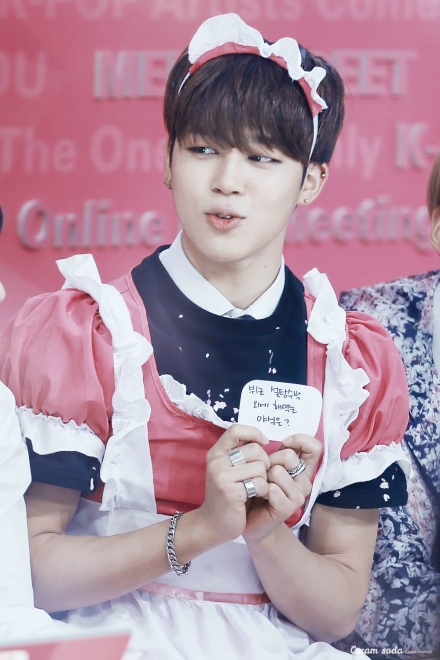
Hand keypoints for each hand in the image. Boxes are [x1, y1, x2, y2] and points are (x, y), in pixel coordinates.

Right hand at [197, 424, 269, 544]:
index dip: (254, 433)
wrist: (213, 524)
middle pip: (256, 450)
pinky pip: (260, 484)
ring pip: (260, 467)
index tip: (264, 443)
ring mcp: (222, 477)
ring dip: (264, 479)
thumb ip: (240, 454)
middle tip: (260, 476)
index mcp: (216, 453)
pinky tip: (256, 497)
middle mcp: (216, 462)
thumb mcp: (227, 469)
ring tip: (255, 489)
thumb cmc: (227, 495)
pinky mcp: (231, 492)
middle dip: (265, 463)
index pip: (236, 430)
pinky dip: (263, 491)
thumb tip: (263, 440)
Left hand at [243, 433, 321, 542]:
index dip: (300, 440)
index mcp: (303, 469)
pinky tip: (258, 495)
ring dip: (263, 476)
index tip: (284, 443)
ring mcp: (299, 496)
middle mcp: (305, 482)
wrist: (251, 519)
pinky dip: (260, 489)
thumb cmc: (258, 486)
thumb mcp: (268, 464)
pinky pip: (271, 488)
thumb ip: (277, 450)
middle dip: (270, 460)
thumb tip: (276, 439)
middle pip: (289, 456)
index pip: (315, 447)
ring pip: (277, 471)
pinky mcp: (288, 508)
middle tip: (264, 473)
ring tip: (261, 485)